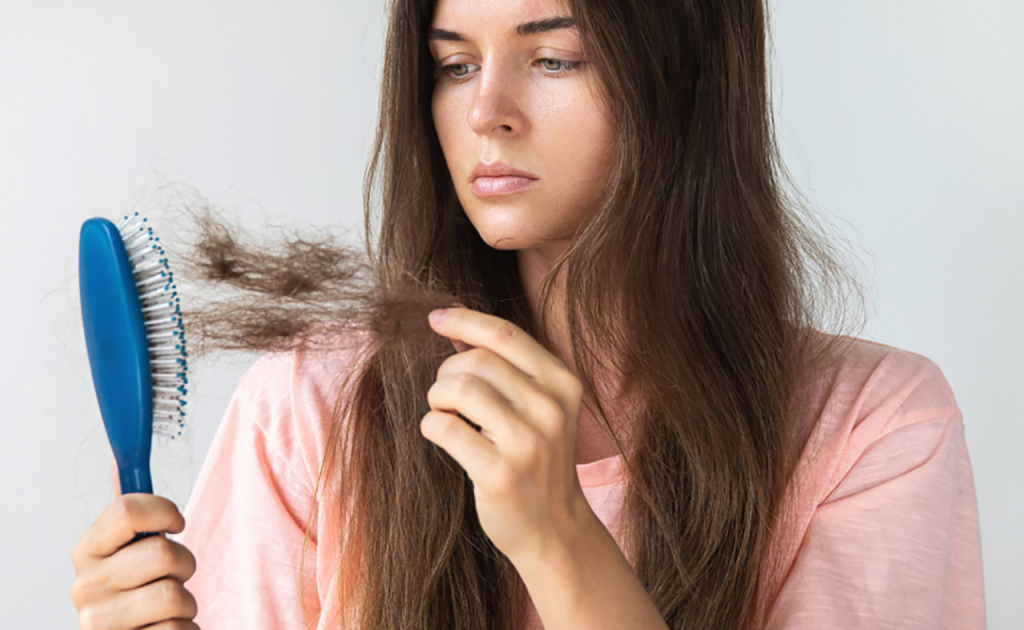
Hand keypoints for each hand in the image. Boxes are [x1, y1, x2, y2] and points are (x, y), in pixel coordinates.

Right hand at [70, 458, 197, 629]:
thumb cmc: (137, 591)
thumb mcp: (129, 549)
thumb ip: (129, 512)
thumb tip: (121, 462)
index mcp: (87, 552)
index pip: (126, 510)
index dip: (163, 511)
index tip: (177, 523)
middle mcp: (85, 587)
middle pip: (162, 552)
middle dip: (183, 563)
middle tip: (172, 575)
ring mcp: (100, 623)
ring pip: (174, 594)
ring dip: (186, 601)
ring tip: (168, 608)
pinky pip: (177, 629)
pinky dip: (184, 629)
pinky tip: (164, 629)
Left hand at [422, 306, 596, 564]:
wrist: (554, 527)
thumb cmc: (537, 458)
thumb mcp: (539, 406)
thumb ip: (506, 366)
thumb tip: (455, 323)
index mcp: (563, 383)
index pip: (505, 335)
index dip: (464, 320)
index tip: (435, 318)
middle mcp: (550, 409)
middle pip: (477, 361)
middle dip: (448, 372)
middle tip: (446, 395)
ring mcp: (528, 442)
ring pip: (459, 389)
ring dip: (438, 398)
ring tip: (444, 414)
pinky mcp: (501, 474)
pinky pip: (445, 428)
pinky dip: (432, 425)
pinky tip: (441, 435)